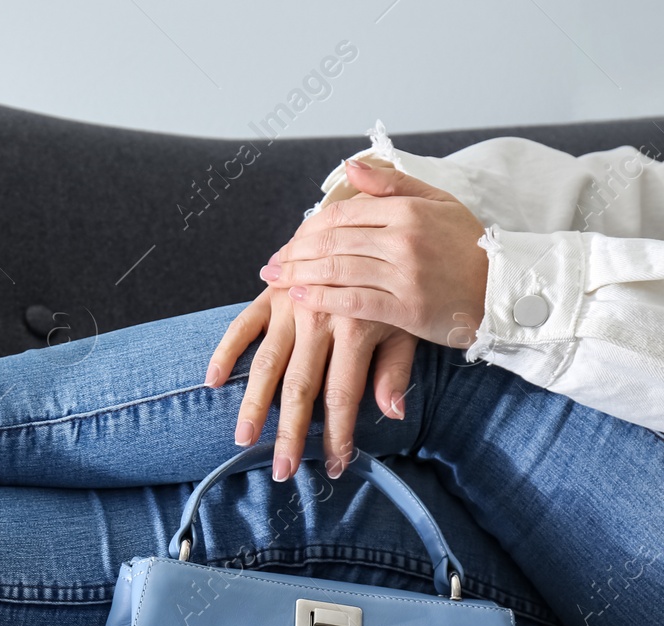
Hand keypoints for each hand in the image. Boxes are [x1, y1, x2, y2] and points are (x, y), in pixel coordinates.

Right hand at [208, 286, 415, 478]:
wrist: (362, 224)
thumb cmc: (387, 282)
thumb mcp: (404, 323)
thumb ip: (395, 369)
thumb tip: (392, 414)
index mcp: (357, 327)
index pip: (342, 393)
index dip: (338, 434)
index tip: (334, 466)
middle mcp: (319, 319)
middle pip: (300, 387)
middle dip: (290, 433)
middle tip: (281, 470)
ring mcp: (288, 306)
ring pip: (266, 364)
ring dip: (252, 405)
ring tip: (243, 440)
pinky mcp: (267, 295)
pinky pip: (240, 326)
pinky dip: (224, 352)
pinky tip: (211, 381)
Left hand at [260, 159, 488, 346]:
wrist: (506, 289)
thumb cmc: (466, 247)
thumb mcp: (438, 203)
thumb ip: (392, 185)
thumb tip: (350, 165)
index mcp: (409, 210)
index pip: (342, 213)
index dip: (308, 227)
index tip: (290, 241)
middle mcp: (404, 239)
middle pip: (332, 241)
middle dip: (294, 253)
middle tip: (271, 264)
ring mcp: (405, 274)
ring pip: (337, 270)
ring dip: (298, 275)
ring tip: (275, 280)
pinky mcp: (406, 309)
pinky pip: (353, 301)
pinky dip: (321, 300)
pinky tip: (298, 299)